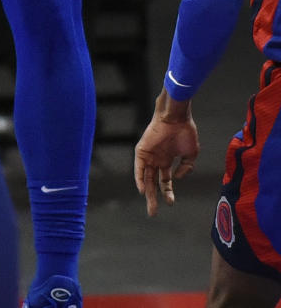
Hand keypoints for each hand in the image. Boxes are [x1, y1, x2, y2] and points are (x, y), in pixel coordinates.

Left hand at [134, 95, 199, 216]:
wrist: (176, 116)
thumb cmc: (185, 131)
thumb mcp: (191, 153)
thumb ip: (187, 167)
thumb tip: (178, 178)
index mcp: (168, 159)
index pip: (165, 181)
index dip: (167, 192)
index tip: (170, 203)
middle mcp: (157, 159)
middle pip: (153, 183)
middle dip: (154, 198)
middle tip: (153, 213)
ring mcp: (149, 155)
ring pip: (146, 178)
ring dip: (147, 193)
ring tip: (151, 208)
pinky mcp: (142, 150)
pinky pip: (139, 168)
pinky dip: (139, 179)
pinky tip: (142, 190)